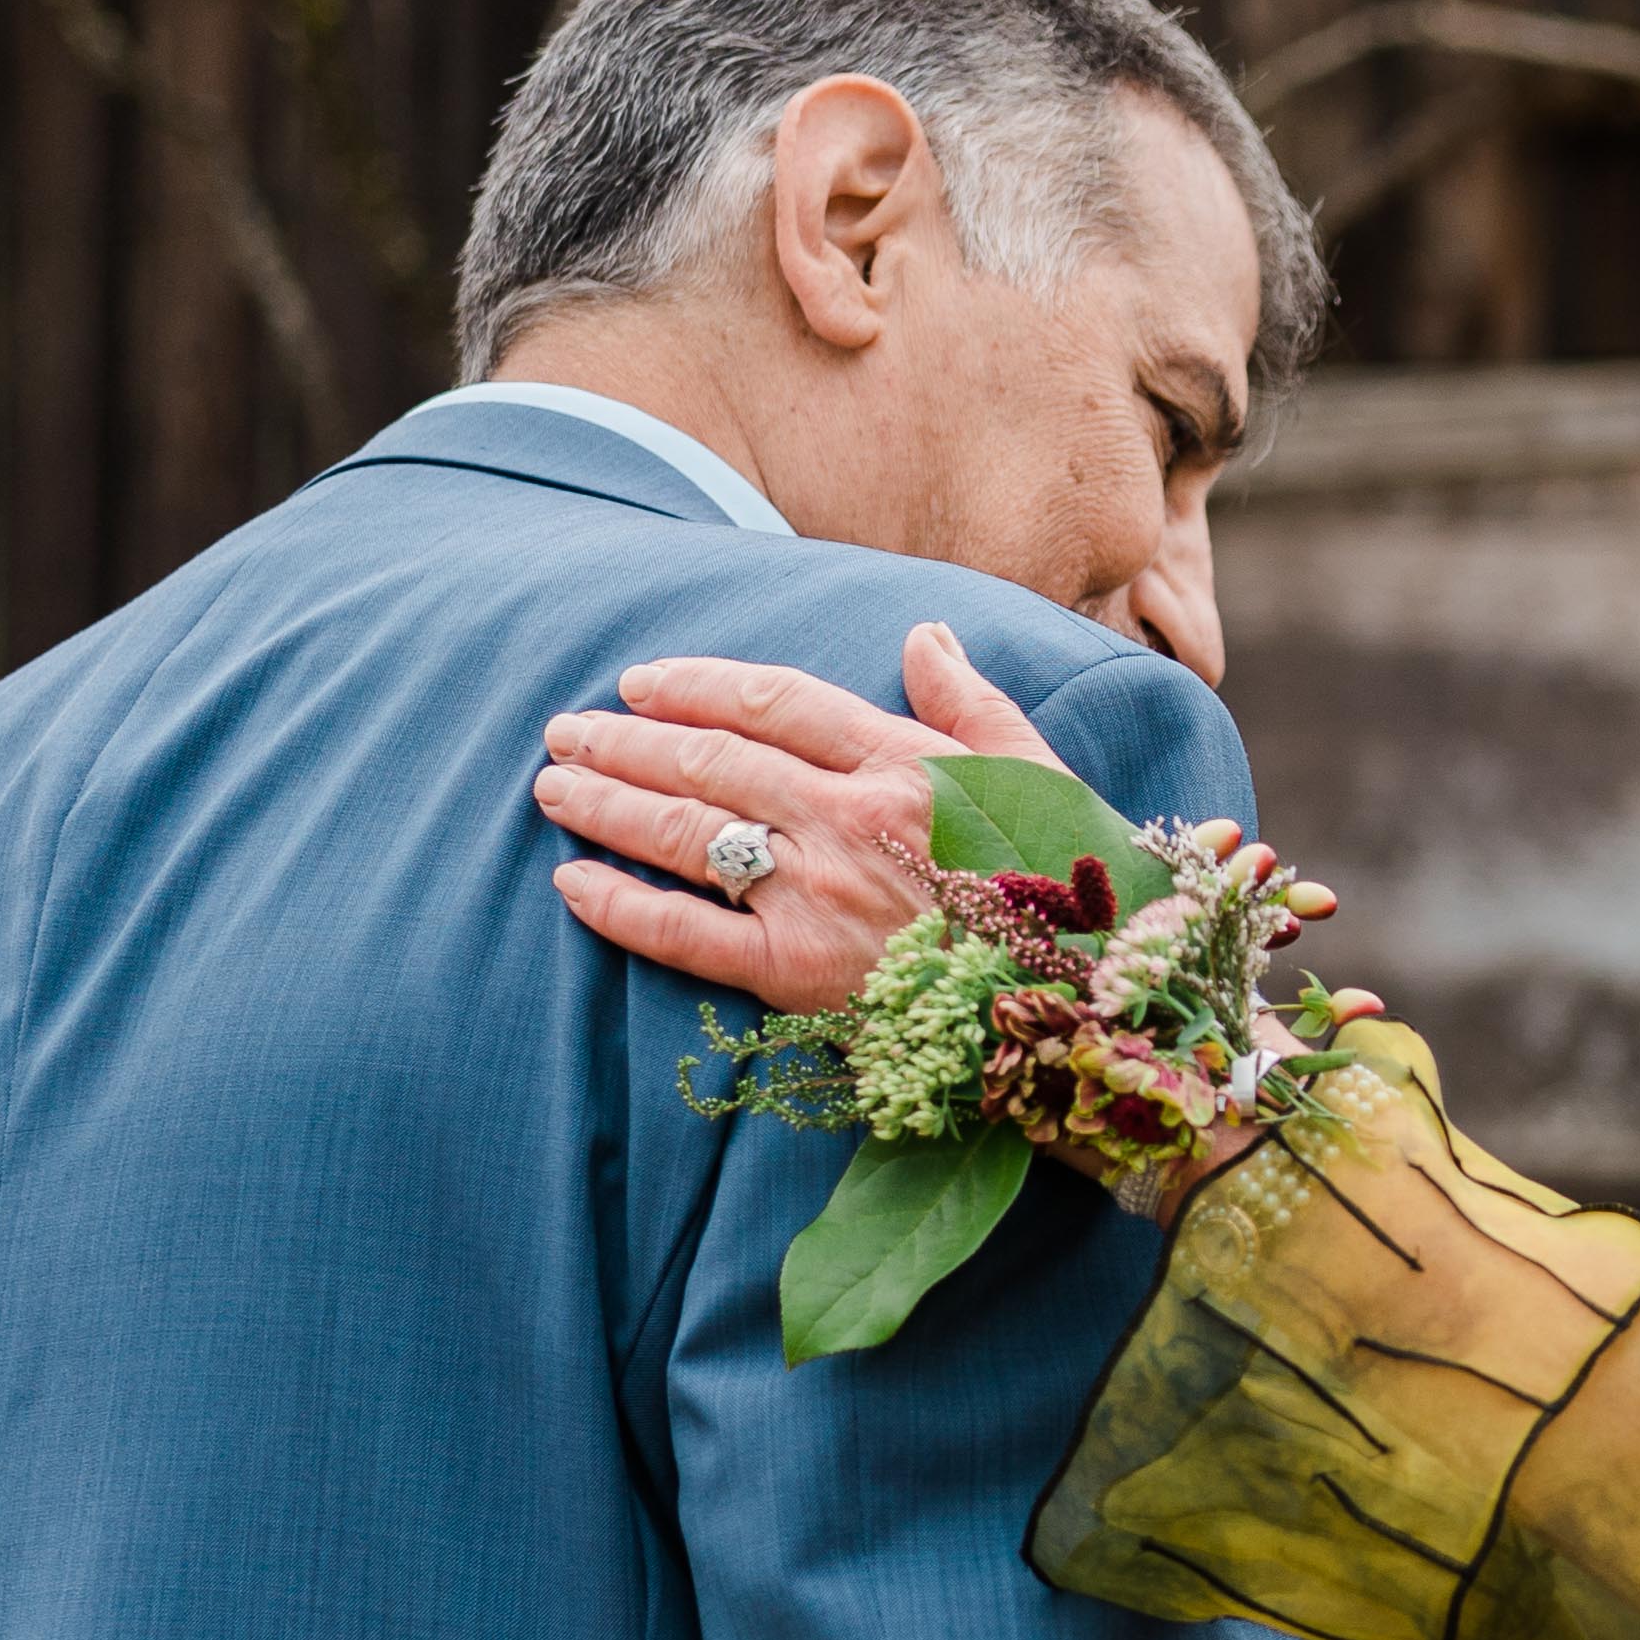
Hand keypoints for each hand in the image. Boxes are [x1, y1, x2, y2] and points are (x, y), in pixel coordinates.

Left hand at [536, 623, 1063, 1012]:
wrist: (1085, 1005)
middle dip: (626, 740)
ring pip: (685, 833)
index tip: (640, 680)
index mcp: (904, 764)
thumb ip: (972, 702)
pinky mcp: (798, 973)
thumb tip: (922, 633)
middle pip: (711, 761)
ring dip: (608, 804)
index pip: (774, 702)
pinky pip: (688, 935)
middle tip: (565, 729)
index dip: (696, 684)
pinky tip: (572, 884)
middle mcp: (848, 819)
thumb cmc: (1071, 889)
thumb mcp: (1041, 775)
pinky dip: (622, 908)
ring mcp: (818, 895)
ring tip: (554, 787)